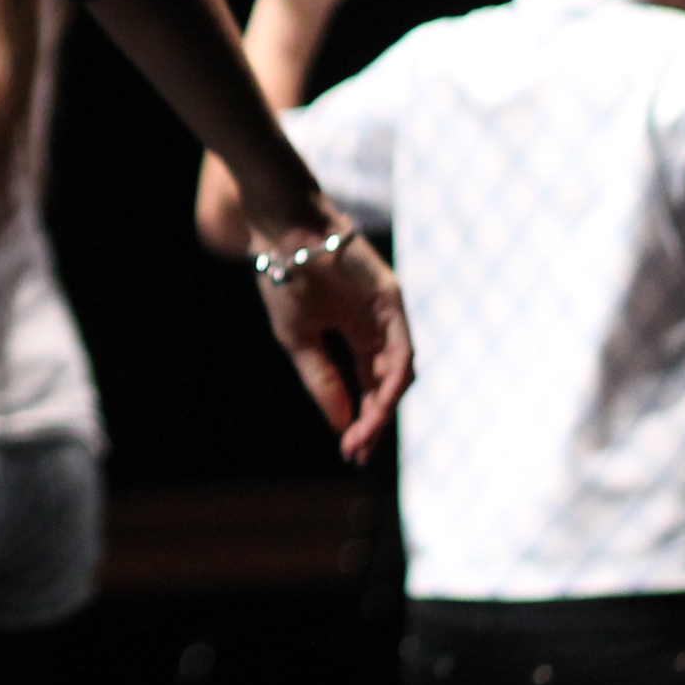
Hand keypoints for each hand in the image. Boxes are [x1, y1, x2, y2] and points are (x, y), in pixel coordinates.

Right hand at [242, 185, 412, 463]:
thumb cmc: (284, 279)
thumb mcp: (299, 340)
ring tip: (366, 432)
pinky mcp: (391, 300)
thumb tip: (340, 426)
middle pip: (385, 385)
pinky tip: (381, 401)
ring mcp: (387, 315)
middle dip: (373, 421)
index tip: (350, 451)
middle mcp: (376, 328)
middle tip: (358, 451)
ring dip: (385, 406)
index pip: (366, 386)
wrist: (282, 232)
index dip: (360, 419)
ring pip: (398, 371)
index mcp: (354, 334)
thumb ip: (323, 381)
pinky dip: (395, 376)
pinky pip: (402, 346)